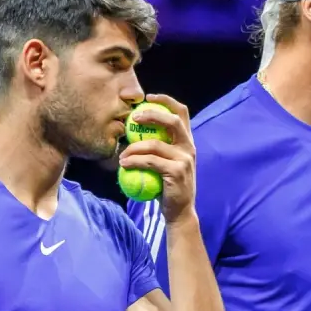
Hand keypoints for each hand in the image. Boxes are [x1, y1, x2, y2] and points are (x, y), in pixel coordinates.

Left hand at [119, 94, 195, 222]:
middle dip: (152, 114)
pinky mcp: (177, 172)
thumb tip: (133, 134)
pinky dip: (135, 161)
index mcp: (187, 142)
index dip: (166, 101)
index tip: (149, 98)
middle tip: (134, 119)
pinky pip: (150, 161)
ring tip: (122, 154)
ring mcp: (185, 160)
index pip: (182, 113)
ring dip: (134, 147)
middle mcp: (189, 148)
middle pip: (173, 121)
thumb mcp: (166, 164)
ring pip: (155, 144)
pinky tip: (124, 164)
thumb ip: (157, 149)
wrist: (179, 212)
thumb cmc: (168, 188)